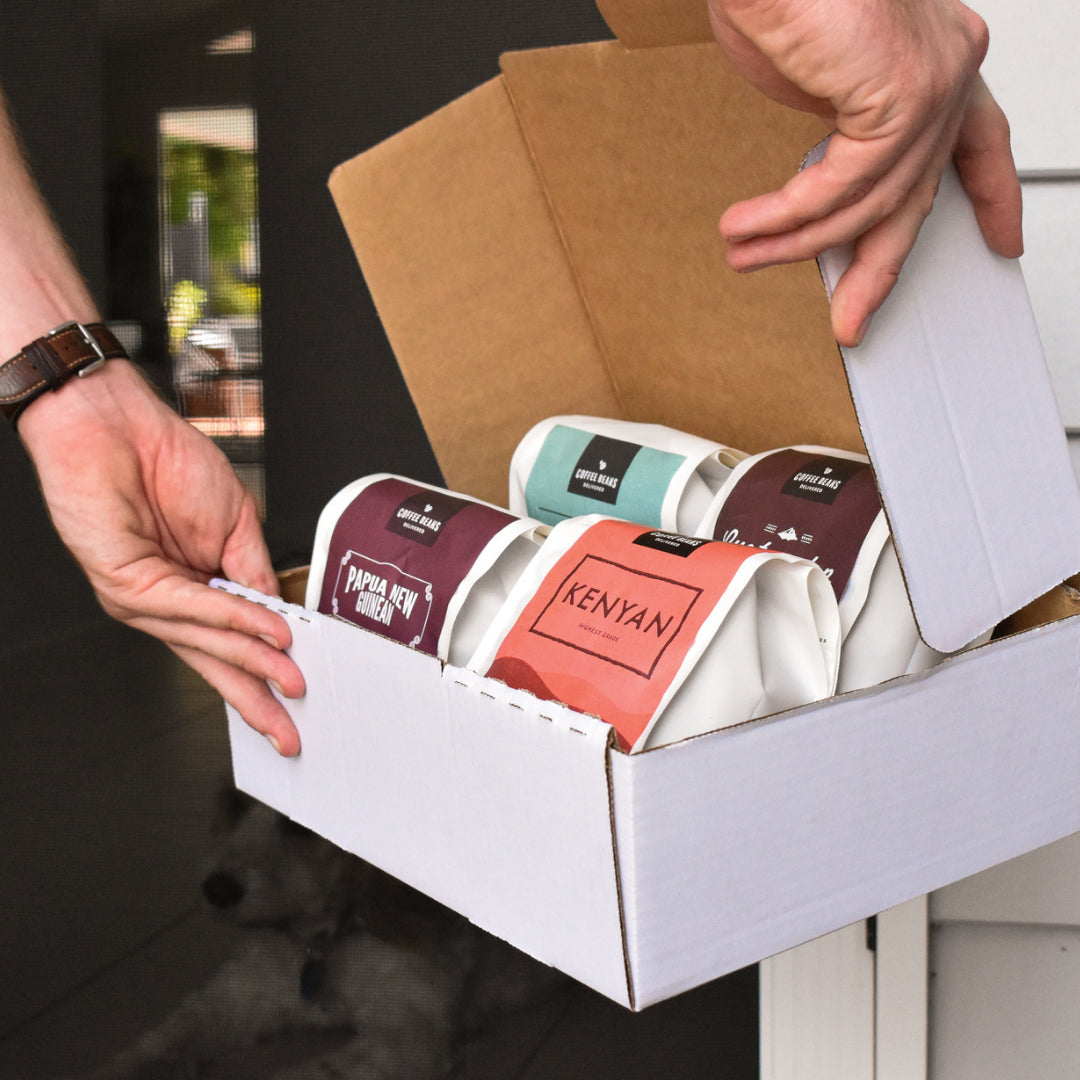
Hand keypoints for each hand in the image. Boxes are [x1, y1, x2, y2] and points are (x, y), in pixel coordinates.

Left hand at [19, 359, 304, 755]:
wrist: (118, 423)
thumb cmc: (168, 460)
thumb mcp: (236, 524)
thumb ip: (255, 575)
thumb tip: (281, 618)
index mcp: (193, 587)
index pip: (229, 646)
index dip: (263, 677)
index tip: (295, 701)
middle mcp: (165, 601)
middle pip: (214, 662)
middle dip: (256, 700)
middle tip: (289, 731)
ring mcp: (142, 598)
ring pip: (205, 641)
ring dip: (253, 662)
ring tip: (292, 677)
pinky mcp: (124, 584)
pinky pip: (188, 608)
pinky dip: (232, 619)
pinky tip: (266, 628)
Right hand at [707, 0, 1022, 345]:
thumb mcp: (817, 83)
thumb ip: (840, 138)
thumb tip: (824, 198)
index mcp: (938, 59)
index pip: (981, 142)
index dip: (992, 195)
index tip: (1001, 240)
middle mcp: (948, 68)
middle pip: (918, 196)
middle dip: (874, 270)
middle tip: (850, 317)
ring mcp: (934, 80)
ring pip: (871, 202)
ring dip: (795, 242)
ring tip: (746, 252)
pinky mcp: (904, 94)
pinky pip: (844, 187)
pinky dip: (789, 216)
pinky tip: (753, 226)